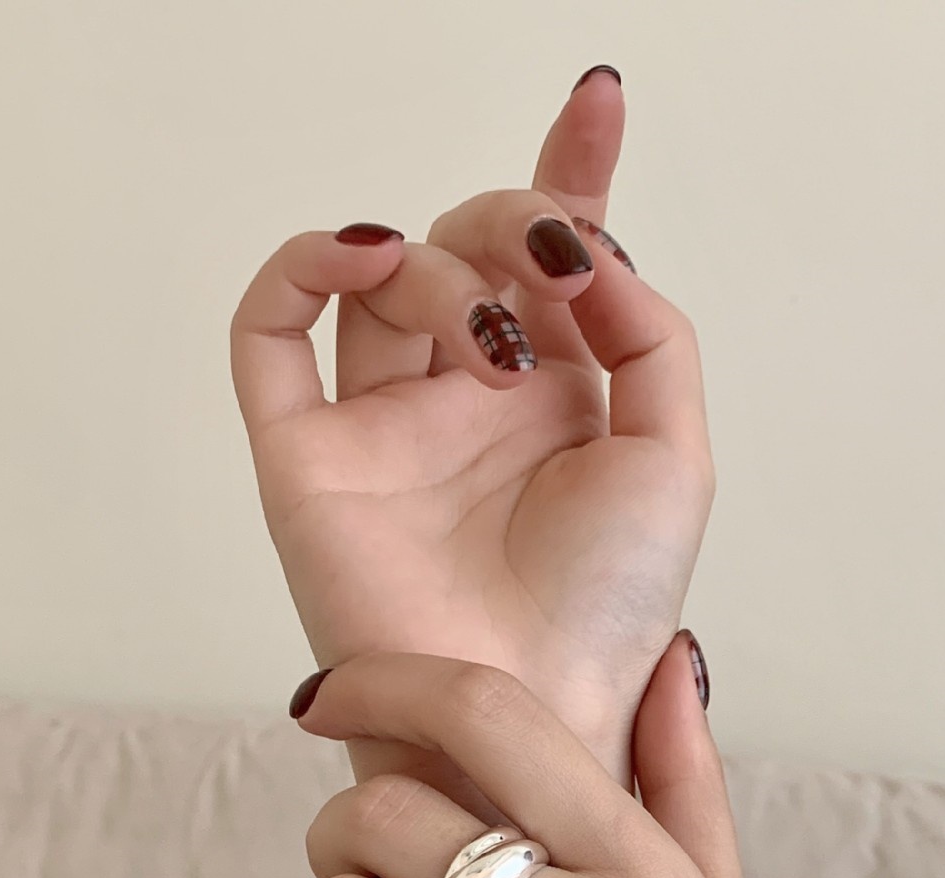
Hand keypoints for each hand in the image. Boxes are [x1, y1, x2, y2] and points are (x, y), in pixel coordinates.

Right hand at [230, 70, 714, 803]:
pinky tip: (368, 259)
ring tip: (495, 341)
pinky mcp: (307, 460)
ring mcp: (384, 430)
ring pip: (383, 283)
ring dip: (444, 268)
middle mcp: (468, 406)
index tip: (599, 100)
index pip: (549, 264)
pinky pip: (268, 337)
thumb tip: (582, 247)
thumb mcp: (676, 457)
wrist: (535, 710)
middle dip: (513, 224)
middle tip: (551, 269)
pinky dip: (303, 268)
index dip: (570, 176)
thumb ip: (648, 333)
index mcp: (558, 404)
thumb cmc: (609, 613)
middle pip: (467, 250)